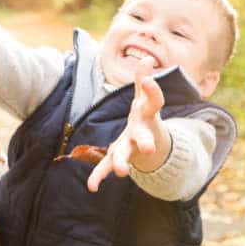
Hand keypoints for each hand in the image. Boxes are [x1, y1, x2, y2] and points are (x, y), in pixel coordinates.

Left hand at [87, 75, 169, 191]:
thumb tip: (148, 59)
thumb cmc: (145, 116)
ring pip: (126, 154)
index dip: (152, 90)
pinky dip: (99, 175)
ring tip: (121, 173)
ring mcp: (130, 146)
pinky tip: (91, 187)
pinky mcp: (119, 155)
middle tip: (148, 149)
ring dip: (122, 162)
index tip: (149, 79)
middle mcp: (141, 132)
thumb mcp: (146, 98)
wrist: (152, 145)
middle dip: (145, 143)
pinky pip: (107, 165)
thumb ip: (144, 80)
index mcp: (147, 114)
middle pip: (143, 137)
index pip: (153, 101)